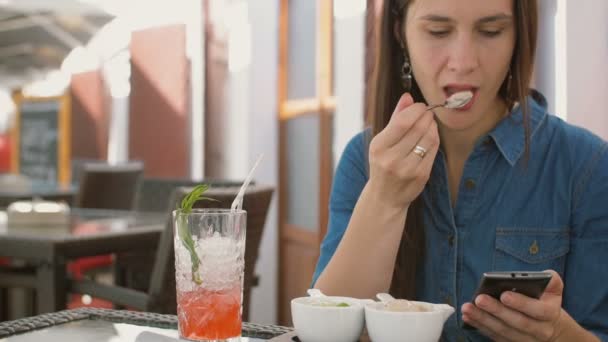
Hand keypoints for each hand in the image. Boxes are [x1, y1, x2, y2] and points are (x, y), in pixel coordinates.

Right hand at [367, 93, 439, 208]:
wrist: (384, 197)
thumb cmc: (382, 164)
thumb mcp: (382, 142)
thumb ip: (395, 118)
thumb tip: (407, 96)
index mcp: (379, 147)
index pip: (403, 121)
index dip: (416, 110)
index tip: (419, 106)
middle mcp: (391, 159)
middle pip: (418, 128)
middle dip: (426, 116)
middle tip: (427, 112)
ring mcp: (407, 169)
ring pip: (429, 138)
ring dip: (432, 126)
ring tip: (429, 122)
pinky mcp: (421, 176)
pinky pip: (433, 150)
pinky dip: (435, 139)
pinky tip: (431, 135)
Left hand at [462, 270, 564, 340]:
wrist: (551, 327)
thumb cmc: (546, 301)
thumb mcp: (553, 289)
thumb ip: (549, 280)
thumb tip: (542, 275)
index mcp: (550, 314)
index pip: (538, 310)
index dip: (521, 303)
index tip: (504, 294)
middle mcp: (540, 330)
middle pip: (517, 322)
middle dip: (497, 310)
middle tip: (479, 299)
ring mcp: (525, 339)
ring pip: (503, 331)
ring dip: (483, 319)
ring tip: (467, 308)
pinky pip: (495, 336)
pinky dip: (480, 326)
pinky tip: (467, 317)